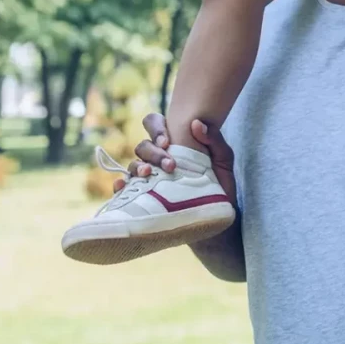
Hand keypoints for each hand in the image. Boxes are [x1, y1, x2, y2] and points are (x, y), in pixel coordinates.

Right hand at [114, 113, 236, 205]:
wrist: (218, 220)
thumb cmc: (221, 186)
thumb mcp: (224, 161)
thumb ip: (214, 140)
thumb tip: (197, 123)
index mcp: (176, 145)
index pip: (155, 124)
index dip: (156, 128)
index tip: (167, 142)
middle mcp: (159, 159)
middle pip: (143, 145)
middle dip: (153, 152)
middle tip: (170, 165)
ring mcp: (150, 178)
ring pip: (133, 164)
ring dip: (138, 166)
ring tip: (148, 174)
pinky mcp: (143, 197)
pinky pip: (124, 189)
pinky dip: (119, 185)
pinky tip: (122, 186)